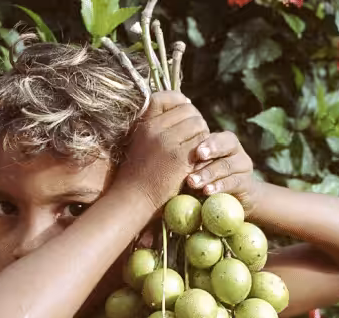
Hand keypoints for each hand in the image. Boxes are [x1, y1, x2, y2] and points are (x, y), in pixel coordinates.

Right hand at [112, 91, 209, 211]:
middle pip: (189, 111)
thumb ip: (156, 125)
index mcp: (142, 122)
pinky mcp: (180, 157)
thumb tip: (185, 105)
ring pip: (199, 125)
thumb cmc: (136, 174)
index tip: (185, 111)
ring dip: (202, 136)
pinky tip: (198, 160)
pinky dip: (205, 150)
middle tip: (194, 138)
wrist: (133, 200)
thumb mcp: (139, 142)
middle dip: (195, 122)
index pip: (167, 97)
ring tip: (196, 149)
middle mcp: (153, 128)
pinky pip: (203, 142)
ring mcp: (167, 142)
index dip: (180, 102)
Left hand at [186, 131, 258, 214]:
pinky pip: (234, 182)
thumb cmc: (204, 179)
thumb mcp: (195, 168)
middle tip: (197, 157)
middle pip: (228, 145)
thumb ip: (188, 160)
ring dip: (209, 173)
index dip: (210, 142)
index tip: (197, 151)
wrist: (230, 200)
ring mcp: (243, 167)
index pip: (218, 135)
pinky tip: (207, 191)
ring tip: (193, 182)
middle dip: (212, 151)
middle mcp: (235, 151)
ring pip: (227, 165)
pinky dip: (219, 186)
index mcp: (222, 142)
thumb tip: (168, 156)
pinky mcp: (247, 184)